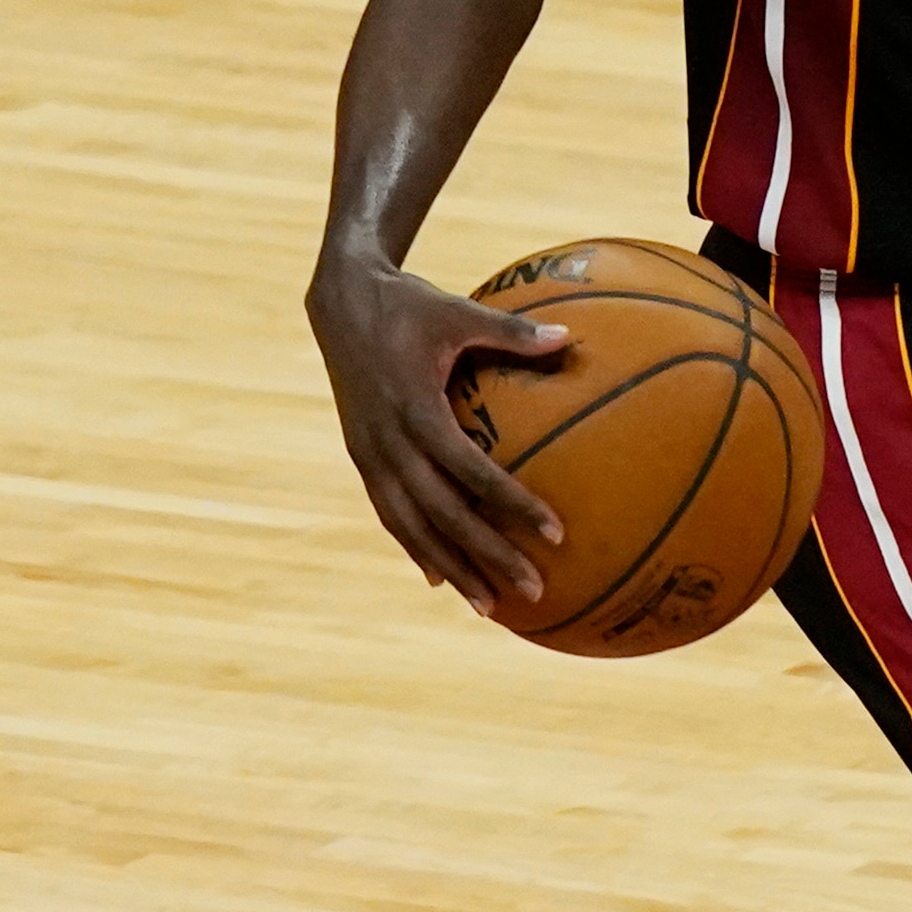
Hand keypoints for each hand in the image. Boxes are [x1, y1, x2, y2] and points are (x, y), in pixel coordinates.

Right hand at [307, 250, 568, 616]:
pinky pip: (392, 515)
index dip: (511, 505)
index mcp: (415, 411)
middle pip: (442, 516)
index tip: (554, 534)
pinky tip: (442, 580)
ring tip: (490, 607)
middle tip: (533, 589)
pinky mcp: (363, 459)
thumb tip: (571, 338)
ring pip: (412, 528)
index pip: (471, 471)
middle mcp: (388, 444)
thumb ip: (513, 331)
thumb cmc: (410, 305)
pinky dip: (417, 550)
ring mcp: (370, 456)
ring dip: (451, 568)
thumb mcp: (458, 311)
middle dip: (487, 557)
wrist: (340, 304)